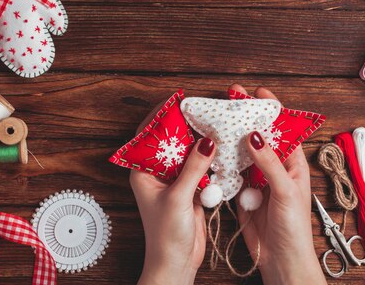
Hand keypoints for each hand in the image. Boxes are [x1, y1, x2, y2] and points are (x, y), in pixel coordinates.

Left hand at [131, 108, 215, 284]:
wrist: (177, 263)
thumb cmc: (166, 235)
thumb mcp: (179, 197)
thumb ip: (193, 168)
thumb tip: (207, 141)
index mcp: (143, 172)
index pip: (148, 136)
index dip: (161, 116)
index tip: (177, 100)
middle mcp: (157, 173)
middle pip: (170, 141)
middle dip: (185, 126)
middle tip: (202, 109)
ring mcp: (174, 181)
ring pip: (187, 154)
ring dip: (199, 142)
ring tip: (215, 124)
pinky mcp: (189, 190)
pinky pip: (199, 168)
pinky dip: (209, 159)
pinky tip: (221, 149)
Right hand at [232, 84, 326, 284]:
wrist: (281, 261)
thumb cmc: (294, 229)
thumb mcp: (286, 191)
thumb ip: (270, 163)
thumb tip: (254, 135)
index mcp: (292, 164)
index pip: (281, 129)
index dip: (269, 109)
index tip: (256, 92)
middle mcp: (273, 168)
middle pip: (257, 136)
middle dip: (244, 117)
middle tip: (229, 99)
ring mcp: (256, 180)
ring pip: (240, 152)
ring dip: (230, 137)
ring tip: (215, 119)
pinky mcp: (241, 193)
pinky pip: (229, 172)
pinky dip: (220, 161)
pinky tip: (210, 149)